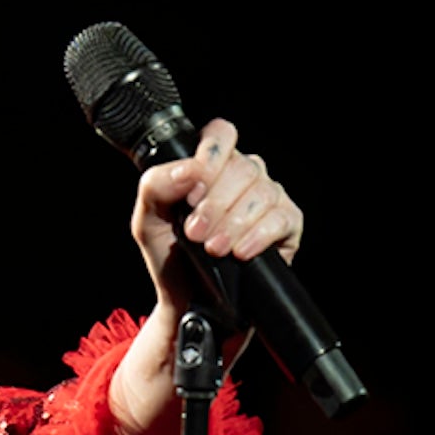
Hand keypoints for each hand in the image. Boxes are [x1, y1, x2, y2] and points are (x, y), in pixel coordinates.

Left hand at [108, 119, 304, 434]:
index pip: (222, 133)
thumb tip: (189, 169)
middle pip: (242, 166)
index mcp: (211, 167)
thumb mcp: (147, 221)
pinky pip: (282, 218)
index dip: (211, 152)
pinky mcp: (287, 227)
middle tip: (194, 232)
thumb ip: (156, 186)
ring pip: (262, 192)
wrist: (187, 301)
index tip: (194, 184)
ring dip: (233, 221)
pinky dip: (258, 235)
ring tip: (212, 247)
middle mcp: (243, 178)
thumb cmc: (170, 257)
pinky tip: (240, 252)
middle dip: (215, 202)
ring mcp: (268, 200)